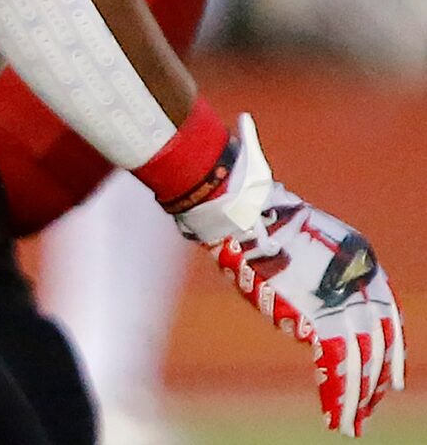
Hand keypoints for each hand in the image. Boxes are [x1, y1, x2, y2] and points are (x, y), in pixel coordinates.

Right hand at [204, 195, 403, 436]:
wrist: (245, 212)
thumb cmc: (262, 224)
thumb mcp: (305, 247)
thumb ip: (319, 280)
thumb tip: (311, 323)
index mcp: (365, 265)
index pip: (389, 321)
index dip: (391, 355)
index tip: (389, 383)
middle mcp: (362, 285)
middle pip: (376, 347)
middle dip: (371, 384)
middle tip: (365, 412)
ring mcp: (343, 301)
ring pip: (360, 362)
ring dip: (355, 398)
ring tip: (350, 425)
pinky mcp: (320, 317)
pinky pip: (335, 365)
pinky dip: (335, 394)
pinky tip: (333, 415)